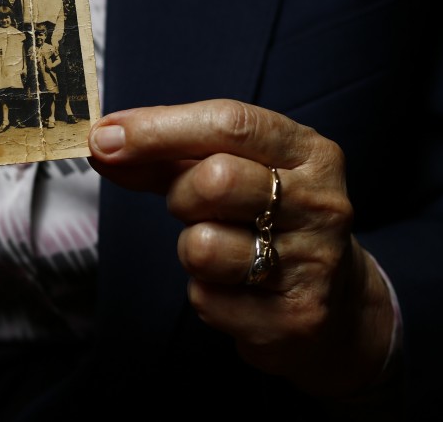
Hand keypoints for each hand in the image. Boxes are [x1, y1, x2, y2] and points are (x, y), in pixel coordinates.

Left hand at [88, 100, 394, 397]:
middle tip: (189, 208)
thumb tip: (102, 144)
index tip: (103, 137)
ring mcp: (314, 263)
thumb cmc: (269, 222)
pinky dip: (205, 293)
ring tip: (222, 252)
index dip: (158, 128)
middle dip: (180, 195)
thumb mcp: (235, 173)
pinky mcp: (294, 318)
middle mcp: (321, 203)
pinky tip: (237, 291)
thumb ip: (169, 156)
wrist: (340, 308)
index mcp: (309, 153)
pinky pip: (206, 298)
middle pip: (215, 180)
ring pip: (203, 246)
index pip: (230, 123)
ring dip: (191, 249)